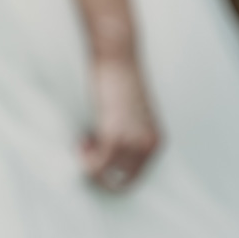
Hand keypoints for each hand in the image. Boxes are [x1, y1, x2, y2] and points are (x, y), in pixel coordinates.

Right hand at [81, 51, 161, 192]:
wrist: (117, 54)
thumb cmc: (120, 79)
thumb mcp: (134, 114)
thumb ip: (132, 136)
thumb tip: (113, 161)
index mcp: (157, 141)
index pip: (136, 177)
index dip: (113, 171)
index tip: (99, 153)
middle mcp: (149, 145)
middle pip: (123, 183)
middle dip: (101, 174)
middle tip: (88, 153)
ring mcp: (132, 141)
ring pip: (107, 176)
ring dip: (90, 164)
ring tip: (84, 141)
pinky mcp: (114, 134)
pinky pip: (97, 165)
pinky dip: (85, 159)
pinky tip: (81, 141)